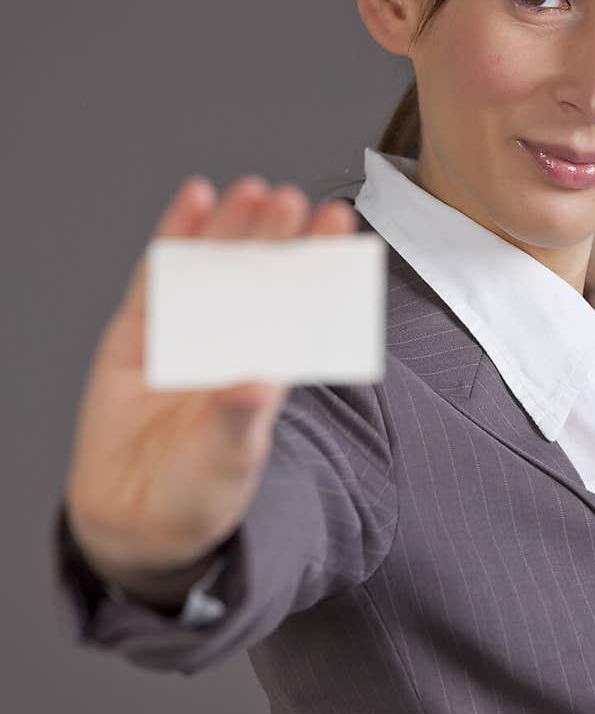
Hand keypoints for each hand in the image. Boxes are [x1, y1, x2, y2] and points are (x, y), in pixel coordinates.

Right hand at [64, 174, 357, 574]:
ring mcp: (182, 335)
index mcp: (267, 369)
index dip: (318, 266)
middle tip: (294, 200)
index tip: (340, 226)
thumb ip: (241, 421)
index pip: (299, 306)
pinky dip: (174, 238)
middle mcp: (230, 345)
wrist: (135, 522)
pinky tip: (195, 198)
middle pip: (256, 277)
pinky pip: (157, 280)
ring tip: (254, 192)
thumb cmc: (198, 496)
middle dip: (276, 239)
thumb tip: (259, 384)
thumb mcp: (229, 463)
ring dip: (231, 229)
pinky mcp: (137, 335)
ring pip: (211, 268)